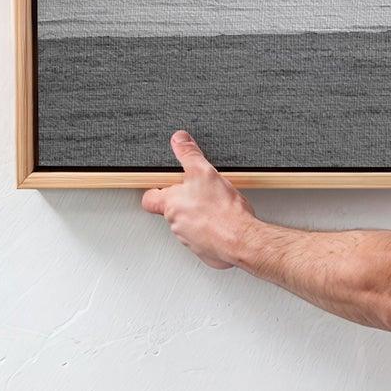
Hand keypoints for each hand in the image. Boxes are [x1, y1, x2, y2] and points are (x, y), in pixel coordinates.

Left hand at [141, 131, 256, 268]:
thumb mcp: (204, 172)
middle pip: (171, 211)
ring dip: (199, 217)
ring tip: (216, 207)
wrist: (240, 238)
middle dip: (184, 203)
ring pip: (188, 225)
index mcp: (171, 204)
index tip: (161, 186)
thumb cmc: (222, 211)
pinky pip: (204, 239)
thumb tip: (179, 140)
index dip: (155, 191)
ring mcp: (189, 239)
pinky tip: (225, 222)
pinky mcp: (205, 250)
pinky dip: (212, 231)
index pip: (149, 198)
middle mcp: (175, 223)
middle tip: (200, 193)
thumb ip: (189, 154)